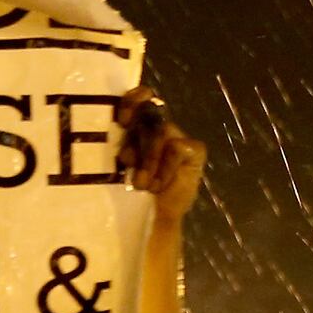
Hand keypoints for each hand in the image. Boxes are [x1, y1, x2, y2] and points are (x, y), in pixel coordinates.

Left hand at [117, 90, 204, 224]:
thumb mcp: (122, 166)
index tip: (123, 120)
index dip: (132, 101)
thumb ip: (122, 148)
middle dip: (137, 139)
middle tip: (127, 160)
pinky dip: (164, 168)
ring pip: (161, 133)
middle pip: (150, 114)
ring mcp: (178, 135)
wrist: (158, 213)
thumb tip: (118, 145)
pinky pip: (176, 148)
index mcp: (138, 125)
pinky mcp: (195, 148)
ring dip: (148, 161)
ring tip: (141, 185)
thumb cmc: (135, 187)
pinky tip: (159, 186)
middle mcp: (158, 125)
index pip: (139, 98)